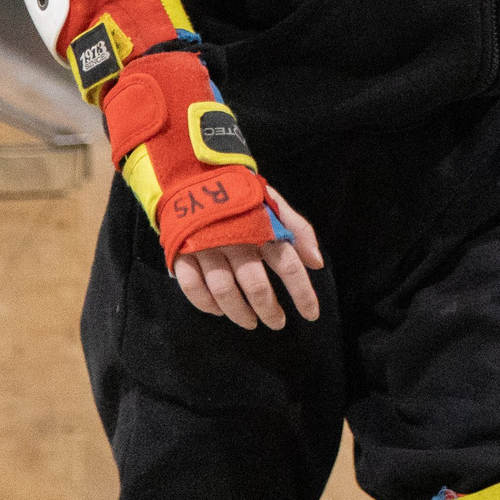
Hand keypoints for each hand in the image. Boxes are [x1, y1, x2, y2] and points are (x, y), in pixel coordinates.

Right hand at [173, 187, 323, 329]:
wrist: (198, 176)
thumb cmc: (243, 199)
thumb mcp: (275, 206)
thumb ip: (299, 231)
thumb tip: (317, 263)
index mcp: (262, 228)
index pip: (289, 265)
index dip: (302, 293)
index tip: (311, 315)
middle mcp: (235, 239)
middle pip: (255, 284)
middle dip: (269, 309)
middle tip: (278, 323)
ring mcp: (206, 247)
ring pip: (223, 290)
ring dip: (238, 312)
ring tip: (251, 322)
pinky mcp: (182, 252)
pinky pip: (191, 286)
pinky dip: (204, 303)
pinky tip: (218, 310)